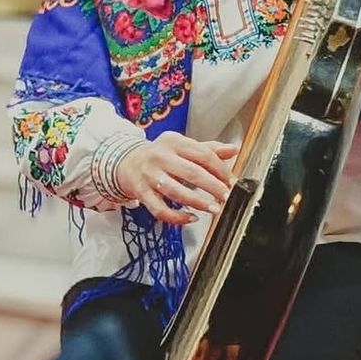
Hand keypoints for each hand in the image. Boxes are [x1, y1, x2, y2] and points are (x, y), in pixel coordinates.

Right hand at [113, 134, 237, 225]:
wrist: (127, 162)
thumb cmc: (161, 155)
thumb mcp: (183, 146)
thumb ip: (208, 149)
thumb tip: (233, 149)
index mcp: (174, 142)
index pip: (203, 154)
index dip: (220, 169)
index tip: (231, 181)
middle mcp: (160, 157)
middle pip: (191, 172)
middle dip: (213, 186)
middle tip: (226, 196)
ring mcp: (149, 176)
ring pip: (176, 192)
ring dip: (198, 202)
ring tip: (214, 208)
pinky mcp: (141, 193)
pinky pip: (160, 210)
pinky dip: (177, 217)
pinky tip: (191, 218)